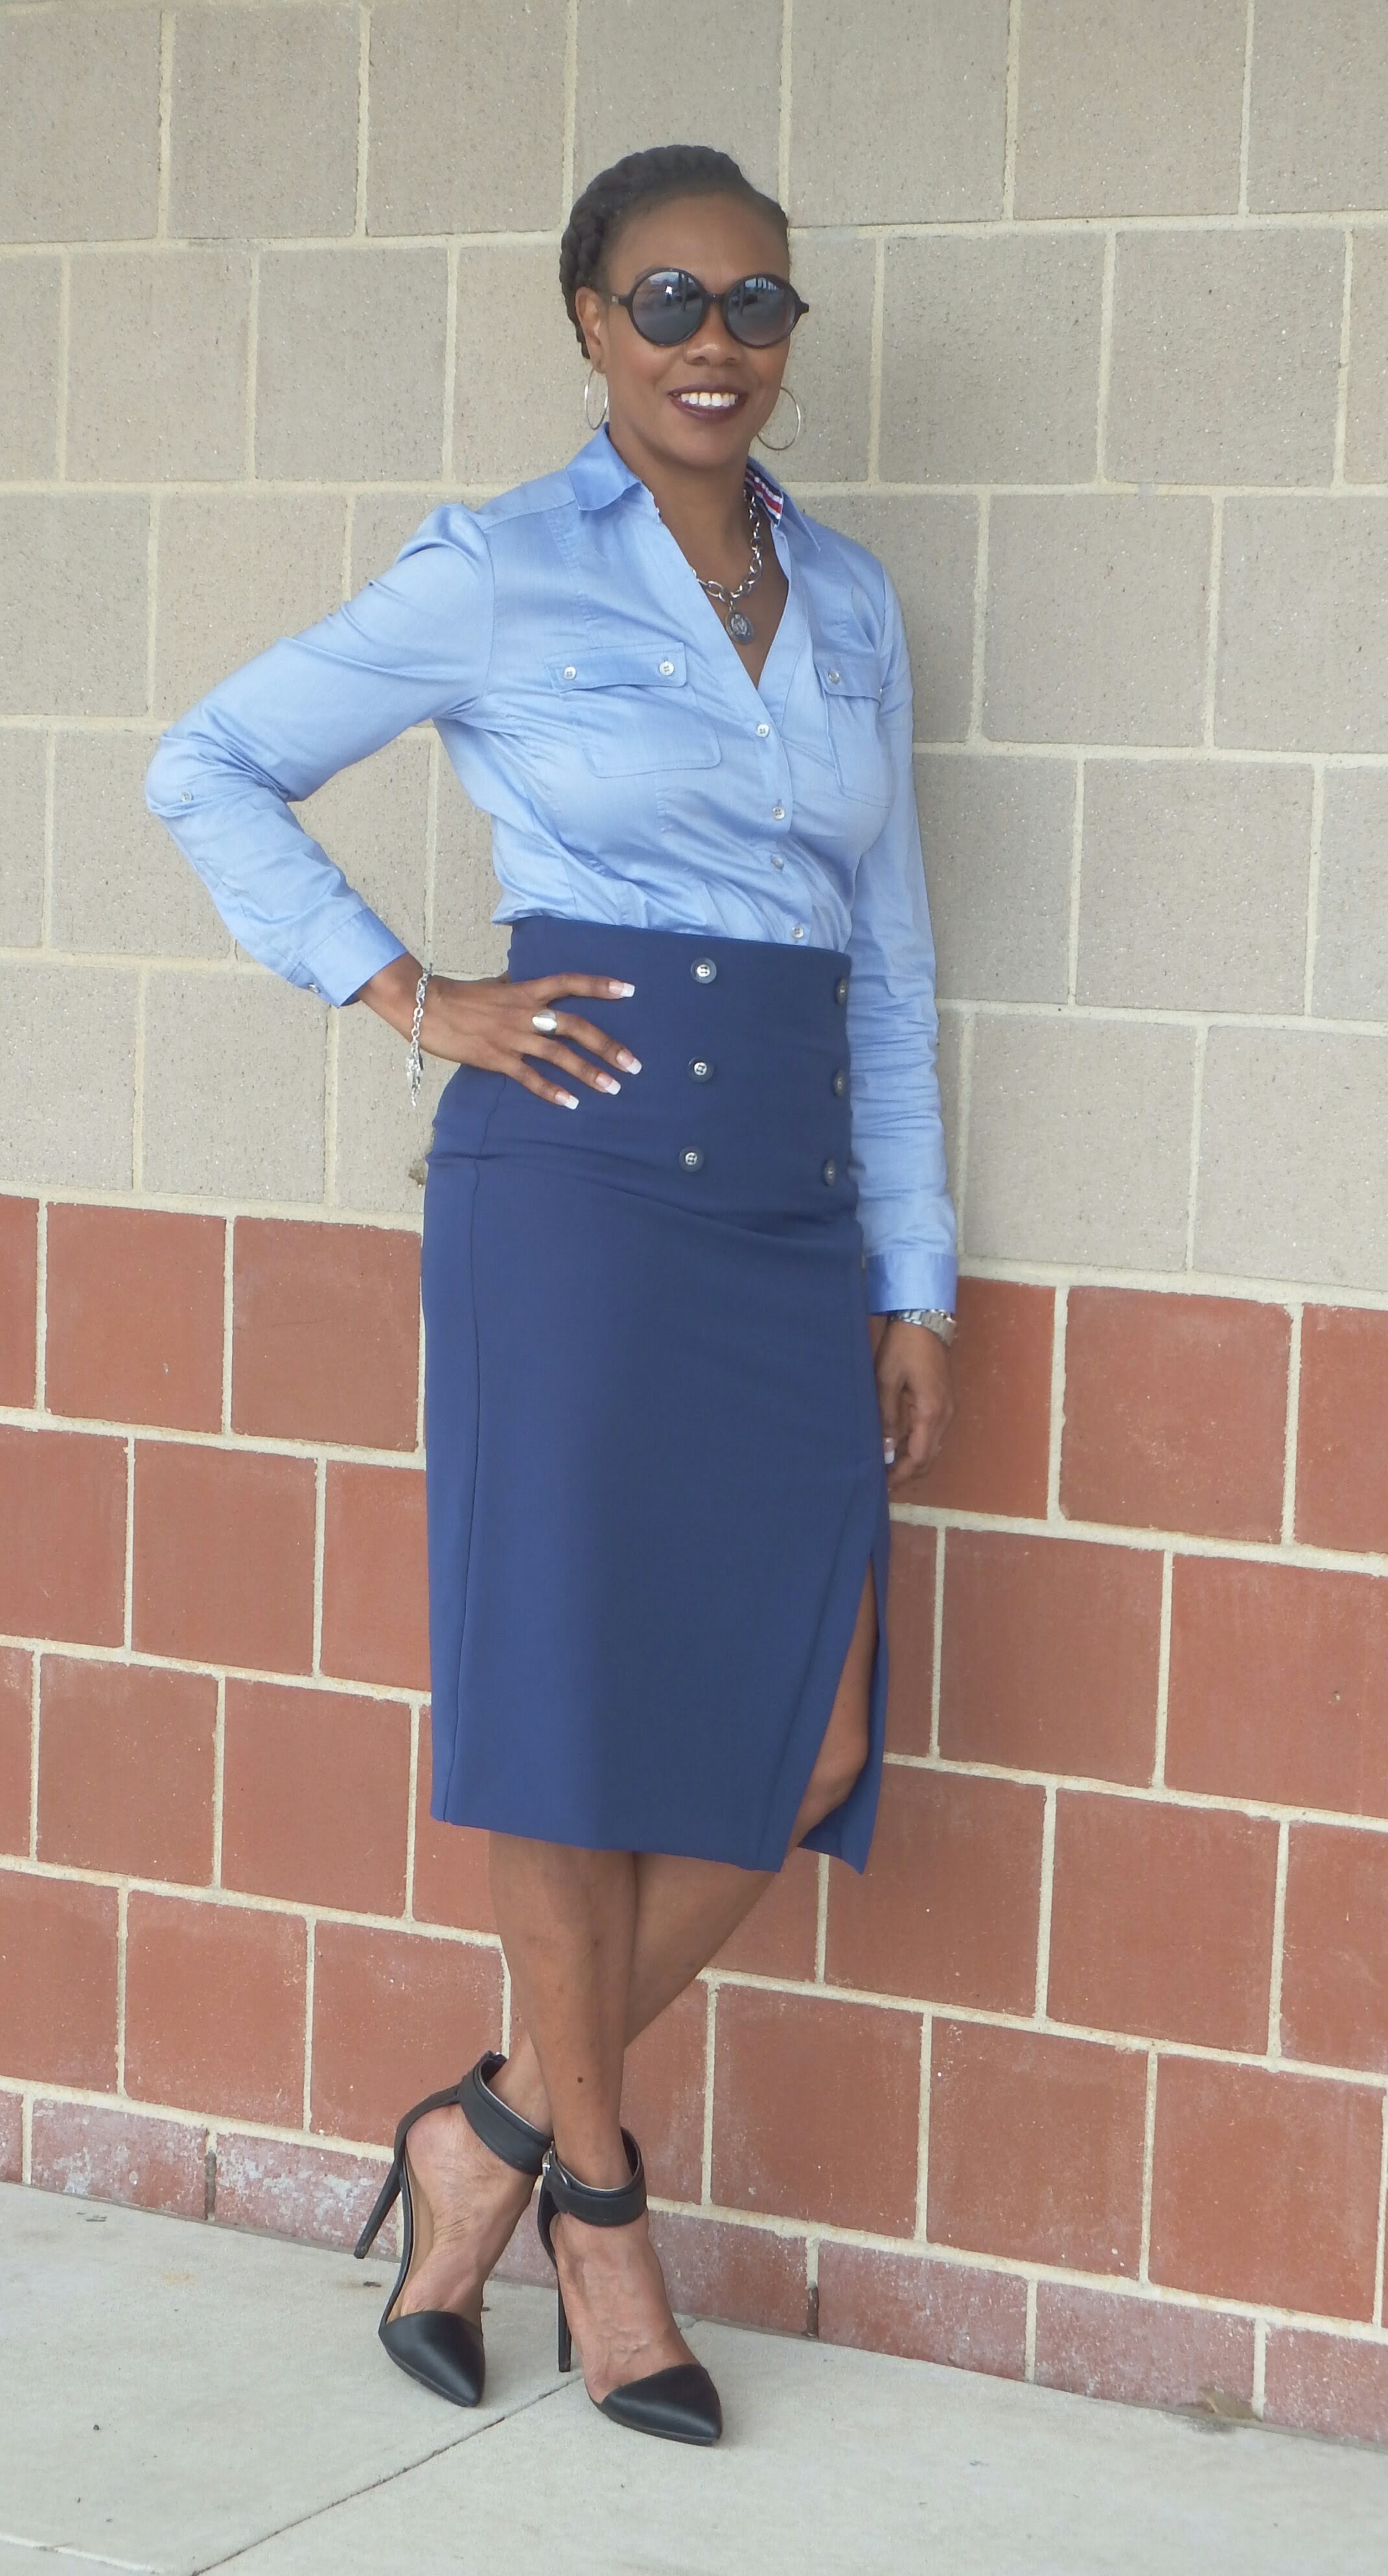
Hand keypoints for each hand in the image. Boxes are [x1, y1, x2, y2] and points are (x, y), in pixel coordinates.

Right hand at [357, 954, 639, 1108]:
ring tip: (613, 1087)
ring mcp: (512, 1037)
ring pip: (559, 1056)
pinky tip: (572, 1103)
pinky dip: (552, 1091)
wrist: (424, 1007)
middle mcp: (525, 1012)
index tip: (630, 991)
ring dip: (589, 1073)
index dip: (600, 986)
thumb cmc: (460, 996)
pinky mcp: (497, 1059)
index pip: (570, 983)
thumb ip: (516, 986)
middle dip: (608, 1045)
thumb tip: (525, 980)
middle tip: (634, 1064)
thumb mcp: (495, 985)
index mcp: (526, 991)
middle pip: (576, 1026)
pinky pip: (530, 1078)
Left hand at [870, 1316, 953, 1491]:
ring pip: (931, 1448)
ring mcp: (947, 1410)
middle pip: (928, 1458)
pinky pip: (932, 1435)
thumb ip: (887, 1417)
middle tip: (882, 1482)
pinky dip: (916, 1447)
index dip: (901, 1475)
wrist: (925, 1321)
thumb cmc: (902, 1347)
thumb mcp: (886, 1380)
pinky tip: (898, 1448)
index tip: (883, 1486)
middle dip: (906, 1473)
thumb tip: (887, 1450)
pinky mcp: (943, 1404)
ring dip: (911, 1461)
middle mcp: (944, 1415)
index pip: (918, 1457)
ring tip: (887, 1468)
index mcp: (930, 1411)